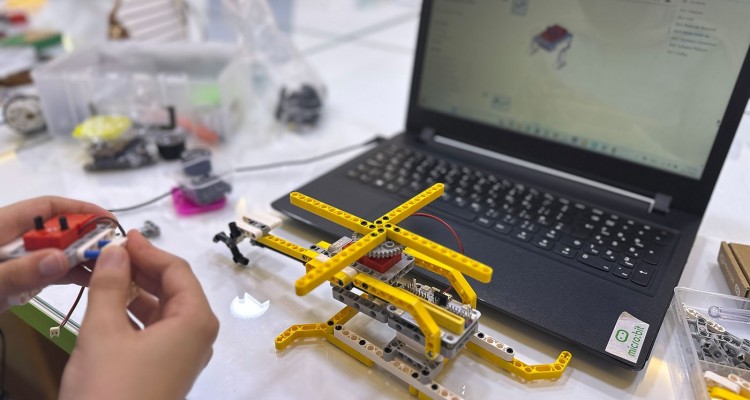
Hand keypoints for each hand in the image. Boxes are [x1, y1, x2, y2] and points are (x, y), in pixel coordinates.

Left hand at [0, 196, 110, 310]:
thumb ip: (19, 271)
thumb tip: (61, 260)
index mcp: (1, 225)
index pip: (46, 208)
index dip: (80, 210)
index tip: (108, 221)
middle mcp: (11, 240)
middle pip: (56, 232)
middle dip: (85, 238)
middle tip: (114, 250)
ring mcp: (14, 261)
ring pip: (55, 253)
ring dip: (80, 259)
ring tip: (107, 268)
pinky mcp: (15, 280)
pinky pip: (47, 272)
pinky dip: (68, 275)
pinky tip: (88, 281)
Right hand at [60, 231, 218, 399]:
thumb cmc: (111, 389)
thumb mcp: (104, 331)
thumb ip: (111, 286)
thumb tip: (117, 251)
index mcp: (196, 320)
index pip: (177, 270)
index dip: (148, 250)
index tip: (121, 236)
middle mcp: (198, 335)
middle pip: (173, 287)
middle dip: (140, 269)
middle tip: (107, 254)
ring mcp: (184, 355)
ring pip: (162, 309)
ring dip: (133, 291)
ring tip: (102, 275)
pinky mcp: (167, 370)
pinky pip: (155, 330)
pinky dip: (133, 314)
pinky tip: (108, 306)